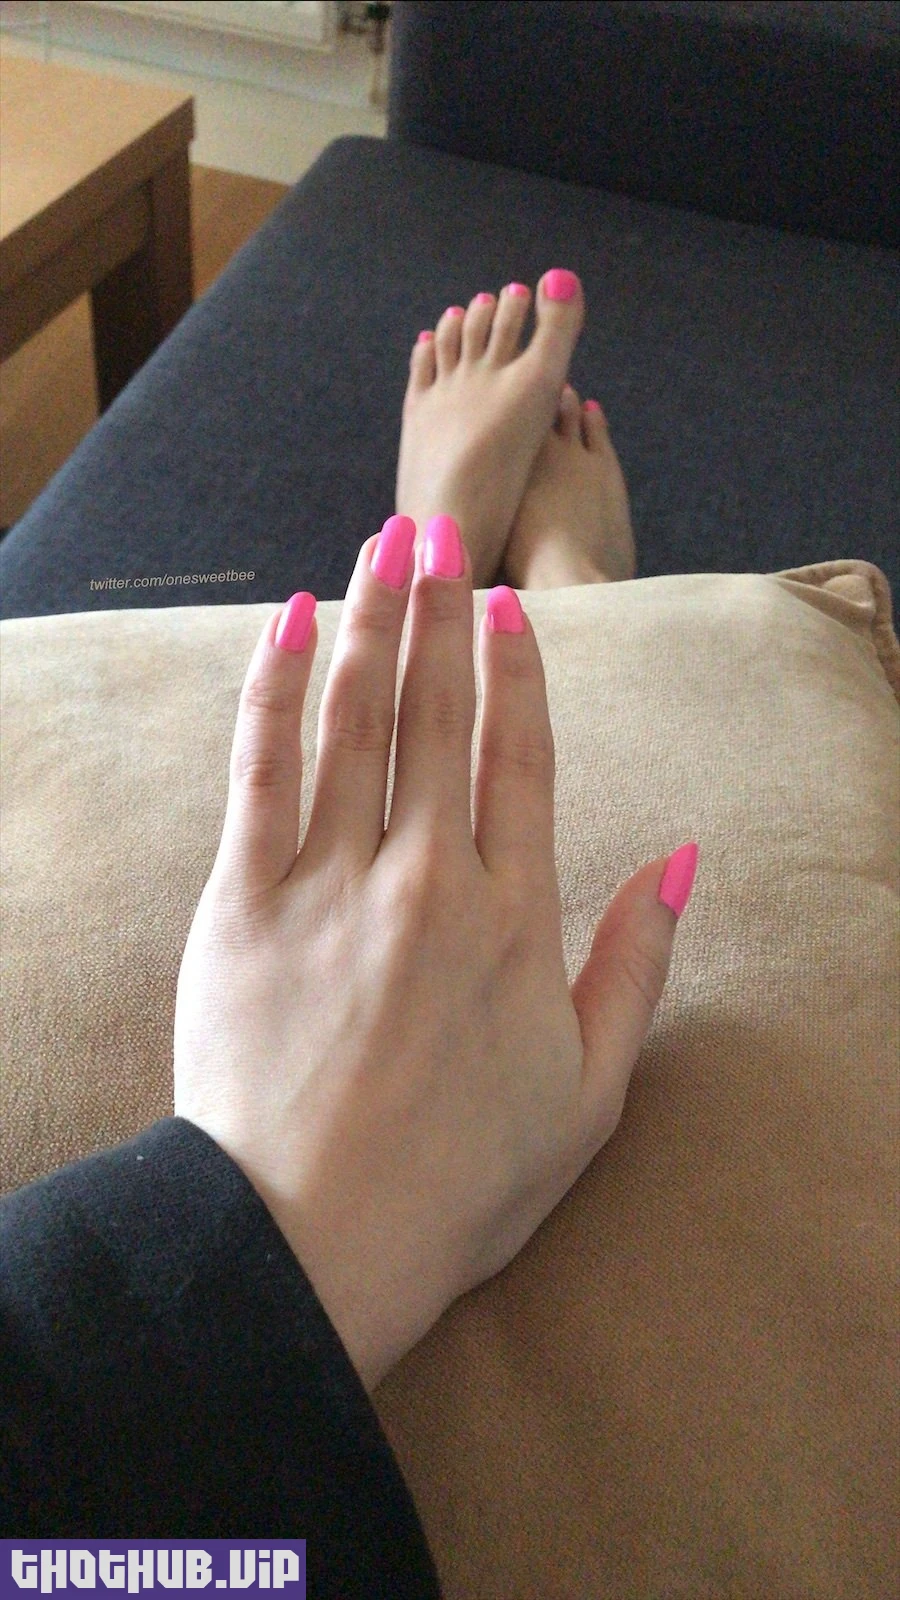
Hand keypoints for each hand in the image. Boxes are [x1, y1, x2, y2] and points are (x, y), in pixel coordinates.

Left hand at [174, 514, 694, 1392]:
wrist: (310, 1241)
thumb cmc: (456, 1183)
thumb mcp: (587, 1093)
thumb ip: (637, 967)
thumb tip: (685, 858)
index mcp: (512, 918)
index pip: (520, 757)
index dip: (518, 672)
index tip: (512, 609)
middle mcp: (426, 877)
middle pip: (436, 713)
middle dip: (441, 611)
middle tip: (442, 533)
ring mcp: (331, 881)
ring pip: (356, 717)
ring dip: (370, 620)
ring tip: (382, 548)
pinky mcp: (246, 900)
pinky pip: (262, 766)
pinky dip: (276, 686)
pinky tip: (289, 622)